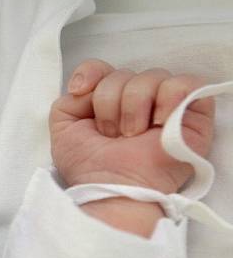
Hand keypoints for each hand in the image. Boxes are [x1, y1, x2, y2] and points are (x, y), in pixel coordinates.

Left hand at [49, 59, 214, 193]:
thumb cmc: (89, 167)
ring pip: (151, 76)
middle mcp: (139, 102)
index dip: (92, 74)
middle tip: (111, 135)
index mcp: (110, 102)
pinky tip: (158, 123)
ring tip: (133, 135)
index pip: (103, 68)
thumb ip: (68, 100)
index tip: (81, 92)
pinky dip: (169, 98)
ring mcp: (167, 107)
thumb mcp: (63, 129)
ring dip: (134, 107)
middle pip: (124, 73)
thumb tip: (86, 84)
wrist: (111, 189)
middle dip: (109, 103)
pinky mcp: (194, 115)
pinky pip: (186, 83)